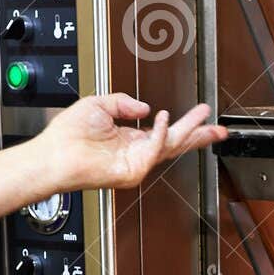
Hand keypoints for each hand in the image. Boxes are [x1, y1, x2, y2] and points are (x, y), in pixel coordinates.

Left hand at [25, 95, 227, 193]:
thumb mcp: (99, 104)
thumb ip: (124, 102)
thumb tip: (145, 107)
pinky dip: (160, 133)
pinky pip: (153, 150)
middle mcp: (136, 152)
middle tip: (219, 128)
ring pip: (171, 147)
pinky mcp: (132, 172)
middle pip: (176, 143)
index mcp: (130, 139)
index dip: (185, 123)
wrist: (54, 154)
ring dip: (190, 131)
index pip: (165, 132)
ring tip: (205, 120)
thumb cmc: (67, 135)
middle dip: (199, 134)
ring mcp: (136, 164)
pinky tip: (163, 118)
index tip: (202, 113)